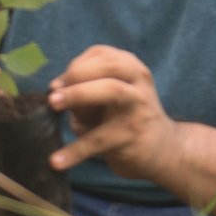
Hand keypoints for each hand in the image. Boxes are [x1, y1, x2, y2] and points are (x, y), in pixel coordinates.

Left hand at [46, 45, 179, 181]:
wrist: (162, 148)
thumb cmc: (124, 115)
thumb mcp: (105, 97)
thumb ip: (84, 89)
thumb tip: (55, 91)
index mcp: (129, 67)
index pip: (100, 54)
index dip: (75, 65)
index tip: (57, 84)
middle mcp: (138, 82)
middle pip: (109, 65)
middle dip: (77, 74)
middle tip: (53, 93)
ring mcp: (139, 107)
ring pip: (112, 90)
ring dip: (78, 94)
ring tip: (53, 105)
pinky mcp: (133, 136)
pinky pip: (100, 140)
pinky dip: (75, 151)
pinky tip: (56, 162)